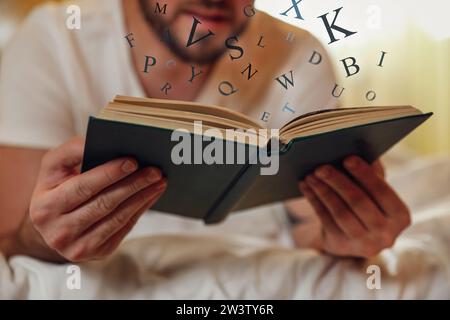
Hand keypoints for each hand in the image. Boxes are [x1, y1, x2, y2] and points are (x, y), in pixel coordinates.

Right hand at [17, 137, 166, 261]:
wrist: (52, 223)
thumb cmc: (57, 186)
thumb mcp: (54, 168)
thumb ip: (71, 151)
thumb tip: (97, 140)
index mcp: (44, 207)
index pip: (82, 187)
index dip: (109, 174)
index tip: (133, 161)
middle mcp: (57, 231)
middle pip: (104, 204)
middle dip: (133, 184)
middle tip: (155, 171)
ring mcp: (77, 247)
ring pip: (117, 218)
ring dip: (142, 197)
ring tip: (160, 181)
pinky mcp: (96, 253)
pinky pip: (123, 228)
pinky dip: (140, 210)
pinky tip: (151, 195)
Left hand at [298, 156, 410, 257]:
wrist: (352, 237)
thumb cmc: (367, 204)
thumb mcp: (375, 191)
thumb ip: (372, 173)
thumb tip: (358, 149)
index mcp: (400, 216)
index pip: (383, 193)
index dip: (365, 175)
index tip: (348, 158)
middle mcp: (386, 234)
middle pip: (359, 203)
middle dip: (338, 182)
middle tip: (321, 167)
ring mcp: (363, 244)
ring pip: (340, 213)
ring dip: (323, 191)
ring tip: (310, 175)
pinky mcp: (341, 246)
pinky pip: (325, 219)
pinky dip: (314, 200)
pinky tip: (306, 186)